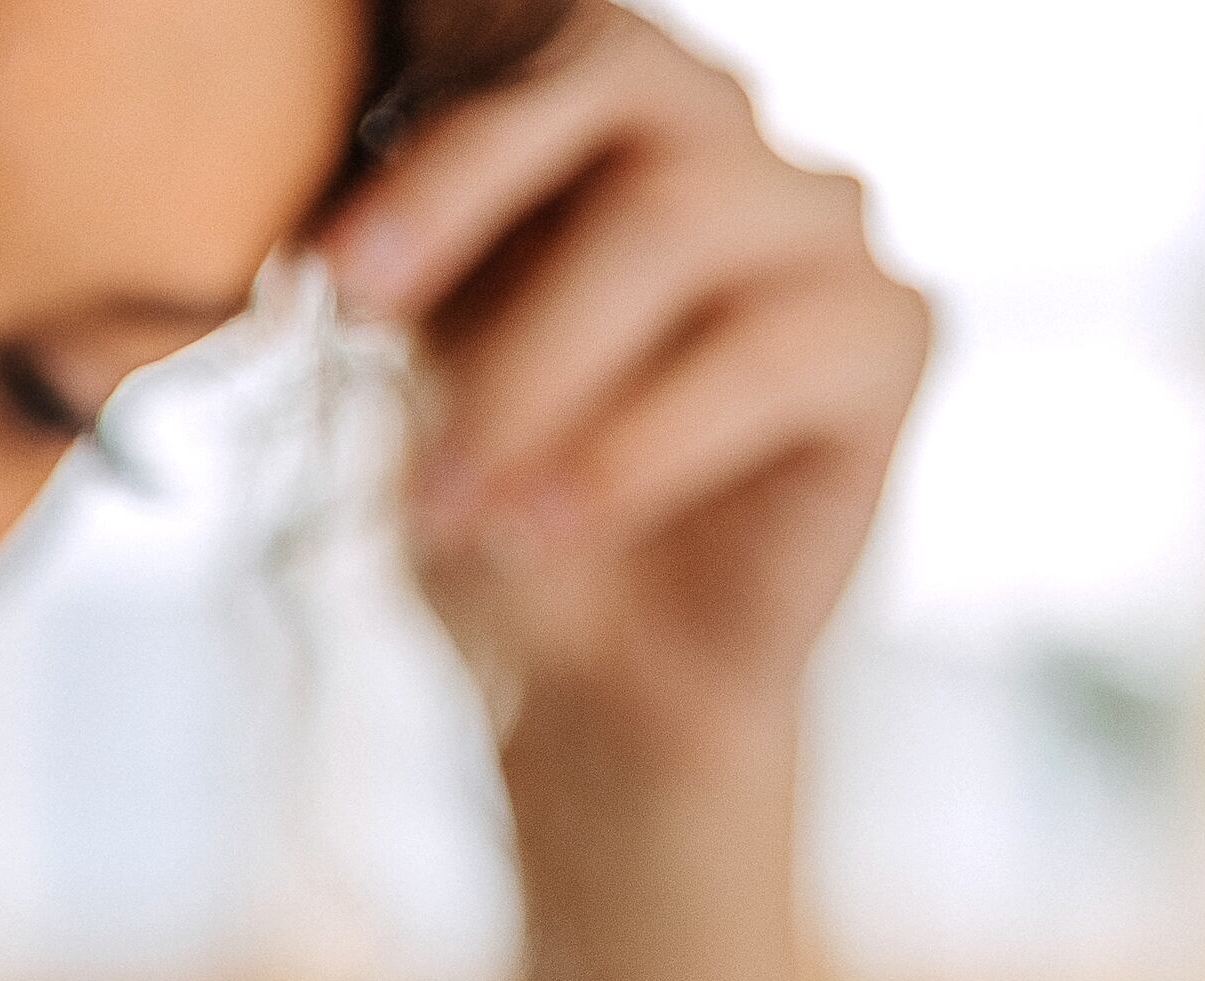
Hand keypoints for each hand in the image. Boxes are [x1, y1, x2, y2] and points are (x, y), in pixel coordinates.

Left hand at [326, 2, 926, 762]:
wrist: (600, 689)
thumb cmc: (490, 506)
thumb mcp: (406, 367)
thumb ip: (390, 251)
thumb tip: (312, 194)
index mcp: (591, 105)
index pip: (524, 21)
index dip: (426, 93)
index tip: (315, 242)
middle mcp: (718, 127)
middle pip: (608, 71)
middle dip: (459, 185)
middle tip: (354, 304)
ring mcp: (817, 216)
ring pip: (674, 222)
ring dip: (534, 368)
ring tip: (446, 503)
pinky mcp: (892, 327)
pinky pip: (763, 355)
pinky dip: (632, 449)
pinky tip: (547, 529)